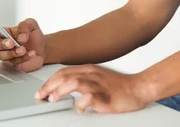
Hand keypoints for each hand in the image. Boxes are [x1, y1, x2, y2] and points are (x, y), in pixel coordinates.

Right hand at [0, 18, 45, 71]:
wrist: (43, 48)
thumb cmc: (33, 36)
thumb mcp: (31, 24)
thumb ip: (25, 26)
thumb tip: (21, 36)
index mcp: (5, 32)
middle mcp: (4, 44)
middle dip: (2, 44)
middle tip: (11, 43)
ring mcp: (7, 54)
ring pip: (3, 55)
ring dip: (13, 52)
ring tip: (23, 49)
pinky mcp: (13, 63)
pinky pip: (14, 62)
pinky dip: (23, 58)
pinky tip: (30, 53)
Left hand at [35, 65, 150, 113]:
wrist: (138, 88)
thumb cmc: (119, 86)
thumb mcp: (98, 79)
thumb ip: (82, 81)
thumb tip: (64, 88)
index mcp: (89, 70)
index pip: (64, 72)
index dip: (50, 81)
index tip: (42, 91)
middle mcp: (92, 75)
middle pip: (66, 76)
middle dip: (50, 86)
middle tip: (41, 96)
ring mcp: (99, 84)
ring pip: (75, 82)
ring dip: (61, 91)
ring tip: (54, 99)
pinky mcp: (106, 96)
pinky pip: (90, 97)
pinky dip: (82, 103)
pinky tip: (79, 108)